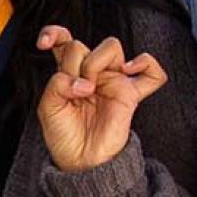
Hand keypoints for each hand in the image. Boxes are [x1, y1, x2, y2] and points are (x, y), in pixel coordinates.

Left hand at [34, 25, 166, 173]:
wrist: (81, 162)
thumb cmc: (65, 136)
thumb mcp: (48, 108)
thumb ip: (57, 85)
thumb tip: (81, 81)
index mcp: (68, 73)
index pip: (64, 41)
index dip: (53, 33)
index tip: (43, 43)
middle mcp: (90, 73)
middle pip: (82, 44)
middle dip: (72, 63)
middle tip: (72, 88)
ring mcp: (111, 81)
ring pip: (110, 46)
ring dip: (94, 64)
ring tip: (89, 89)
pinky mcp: (129, 94)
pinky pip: (153, 73)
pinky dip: (146, 63)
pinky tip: (129, 69)